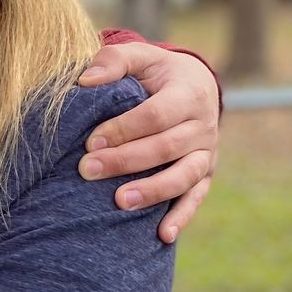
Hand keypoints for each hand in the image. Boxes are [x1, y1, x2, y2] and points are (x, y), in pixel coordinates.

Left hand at [77, 42, 218, 243]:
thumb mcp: (140, 55)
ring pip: (184, 176)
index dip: (123, 129)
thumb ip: (114, 59)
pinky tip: (162, 235)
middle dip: (125, 161)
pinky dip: (182, 217)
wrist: (194, 82)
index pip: (155, 115)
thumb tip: (85, 81)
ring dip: (152, 191)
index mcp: (187, 94)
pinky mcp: (206, 174)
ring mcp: (207, 153)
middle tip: (88, 170)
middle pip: (165, 148)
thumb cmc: (156, 70)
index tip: (90, 141)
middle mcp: (203, 126)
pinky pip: (196, 198)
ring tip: (119, 202)